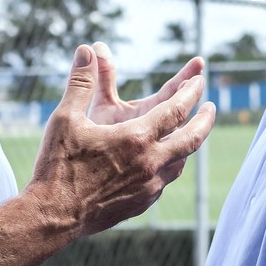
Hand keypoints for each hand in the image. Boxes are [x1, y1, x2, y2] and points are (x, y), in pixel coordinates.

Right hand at [28, 43, 214, 235]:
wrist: (53, 216)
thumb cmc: (58, 166)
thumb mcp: (65, 118)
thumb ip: (81, 82)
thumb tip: (86, 49)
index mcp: (136, 138)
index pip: (176, 109)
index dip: (190, 92)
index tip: (200, 81)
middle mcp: (150, 163)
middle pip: (192, 139)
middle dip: (205, 120)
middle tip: (212, 108)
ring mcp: (149, 188)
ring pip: (180, 163)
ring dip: (188, 145)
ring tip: (189, 135)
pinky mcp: (141, 205)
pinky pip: (165, 182)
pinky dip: (170, 167)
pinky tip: (163, 165)